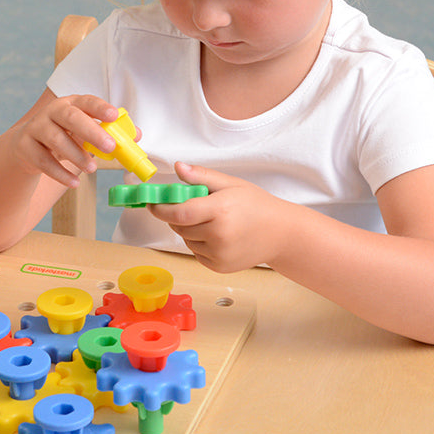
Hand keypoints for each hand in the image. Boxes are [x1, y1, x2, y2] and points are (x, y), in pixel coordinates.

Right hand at [11, 94, 120, 187]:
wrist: (28, 147)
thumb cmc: (65, 137)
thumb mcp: (85, 133)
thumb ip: (110, 133)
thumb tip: (137, 135)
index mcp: (71, 104)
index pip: (87, 101)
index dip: (100, 108)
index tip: (114, 116)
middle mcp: (52, 112)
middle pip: (70, 117)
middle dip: (91, 132)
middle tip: (109, 147)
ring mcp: (36, 127)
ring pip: (55, 139)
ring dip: (76, 155)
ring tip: (92, 169)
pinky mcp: (25, 146)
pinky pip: (43, 160)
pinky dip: (60, 173)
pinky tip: (74, 182)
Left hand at [148, 162, 293, 271]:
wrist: (282, 234)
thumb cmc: (257, 205)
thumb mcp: (231, 184)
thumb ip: (202, 176)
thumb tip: (177, 167)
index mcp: (221, 210)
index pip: (180, 212)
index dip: (161, 209)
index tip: (152, 203)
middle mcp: (219, 235)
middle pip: (180, 226)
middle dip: (177, 216)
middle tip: (191, 206)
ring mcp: (219, 254)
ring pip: (186, 240)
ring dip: (189, 230)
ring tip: (211, 220)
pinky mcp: (219, 266)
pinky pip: (196, 252)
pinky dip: (199, 243)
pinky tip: (217, 235)